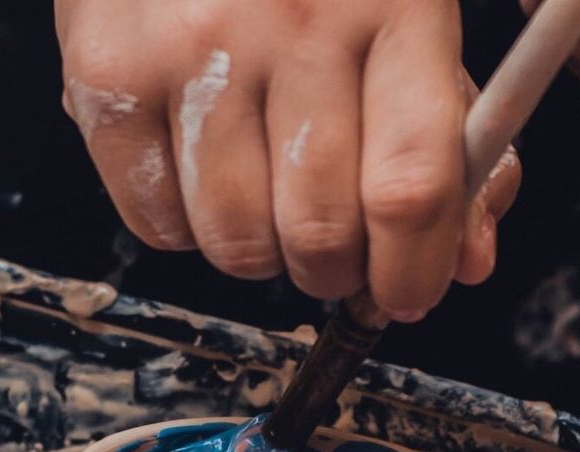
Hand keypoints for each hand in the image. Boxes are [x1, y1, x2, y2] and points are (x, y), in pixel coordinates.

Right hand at [55, 0, 521, 319]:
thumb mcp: (407, 20)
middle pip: (319, 231)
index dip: (415, 269)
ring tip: (266, 206)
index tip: (409, 295)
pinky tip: (205, 178)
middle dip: (334, 274)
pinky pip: (154, 223)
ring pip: (235, 241)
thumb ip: (453, 144)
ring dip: (261, 257)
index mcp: (393, 4)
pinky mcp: (108, 76)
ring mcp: (190, 51)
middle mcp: (290, 25)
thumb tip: (470, 260)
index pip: (412, 185)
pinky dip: (188, 231)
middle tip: (333, 256)